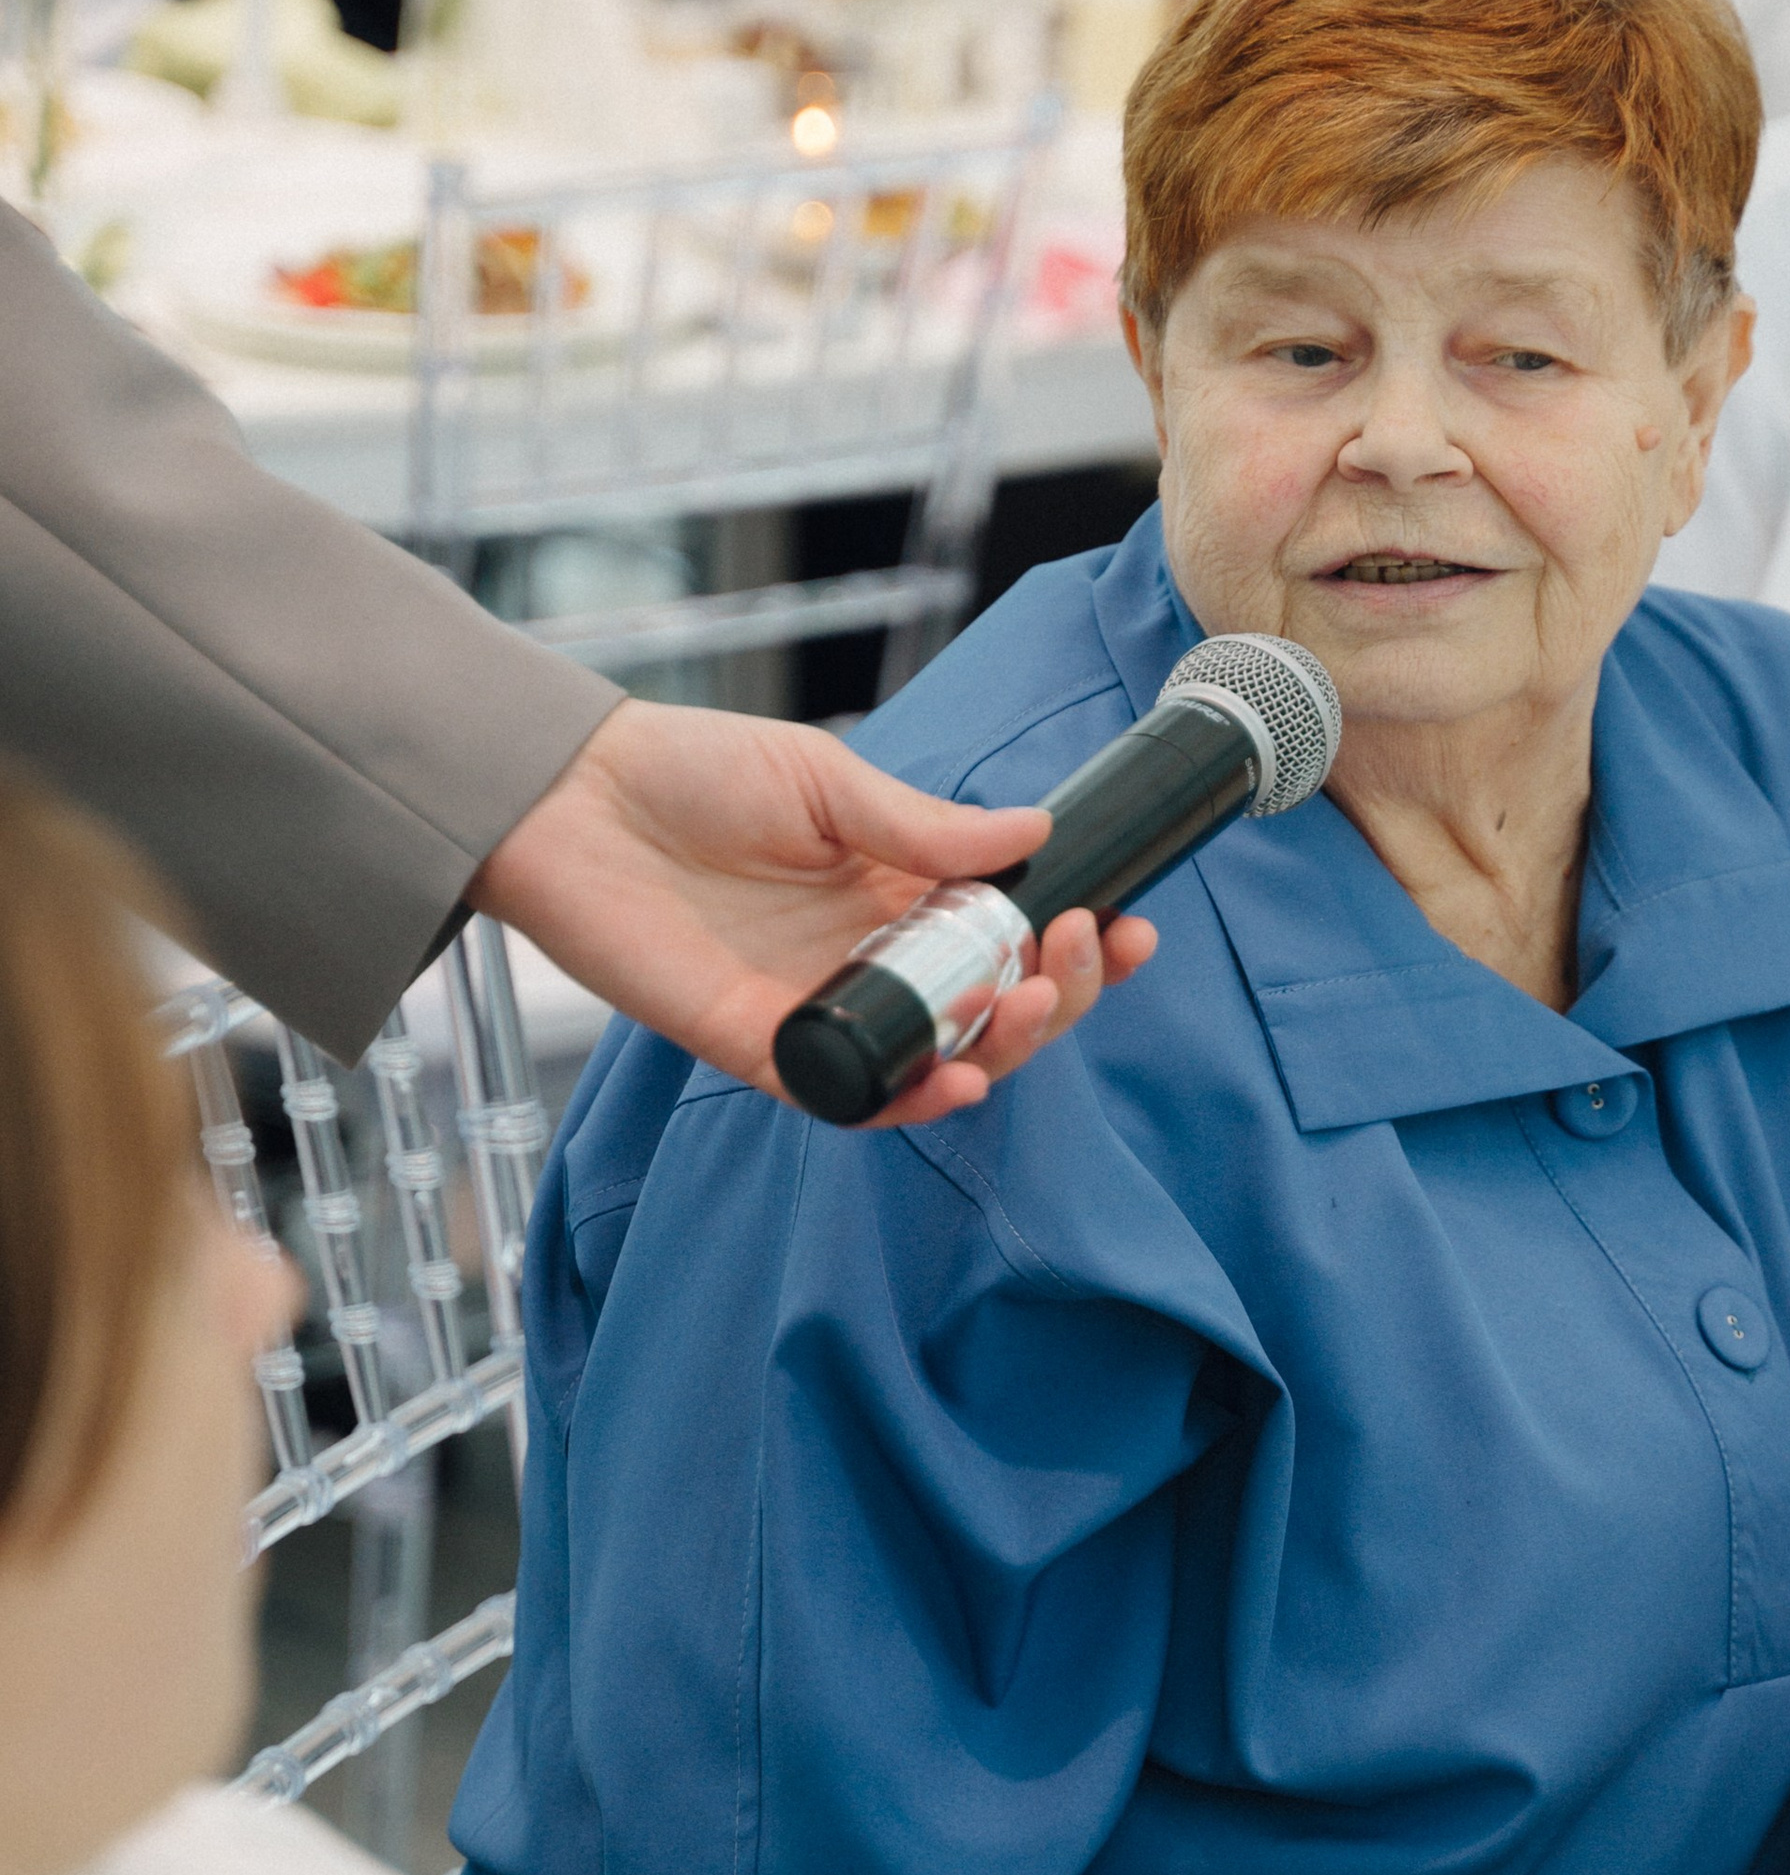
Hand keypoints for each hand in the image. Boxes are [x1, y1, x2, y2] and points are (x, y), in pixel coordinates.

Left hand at [469, 697, 1154, 1117]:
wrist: (573, 797)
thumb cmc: (693, 772)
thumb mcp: (828, 782)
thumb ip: (923, 826)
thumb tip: (1033, 833)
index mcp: (899, 893)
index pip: (1011, 936)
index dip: (1077, 943)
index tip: (1130, 926)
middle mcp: (872, 961)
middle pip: (993, 1008)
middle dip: (1059, 995)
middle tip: (1078, 955)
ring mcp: (823, 1009)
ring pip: (939, 1061)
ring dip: (1006, 1047)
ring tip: (1032, 1006)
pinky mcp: (761, 1048)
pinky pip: (852, 1099)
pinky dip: (914, 1101)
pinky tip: (962, 1077)